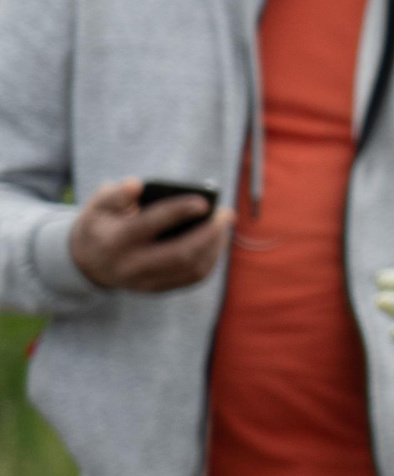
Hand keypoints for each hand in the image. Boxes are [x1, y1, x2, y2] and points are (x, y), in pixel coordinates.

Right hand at [68, 178, 232, 291]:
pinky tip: (217, 240)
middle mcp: (129, 266)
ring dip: (214, 246)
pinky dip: (210, 259)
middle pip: (179, 254)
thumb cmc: (100, 224)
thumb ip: (114, 195)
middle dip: (208, 233)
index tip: (203, 202)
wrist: (86, 262)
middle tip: (225, 214)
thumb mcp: (97, 206)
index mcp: (113, 241)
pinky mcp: (156, 289)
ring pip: (190, 269)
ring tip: (224, 224)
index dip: (178, 212)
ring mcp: (144, 282)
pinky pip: (192, 278)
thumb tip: (136, 185)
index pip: (149, 225)